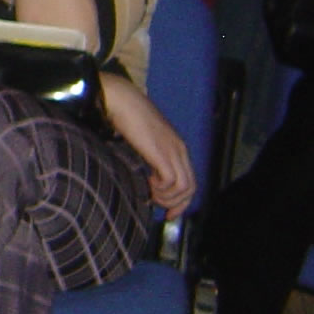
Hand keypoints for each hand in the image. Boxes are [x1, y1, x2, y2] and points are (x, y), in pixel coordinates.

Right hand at [102, 71, 194, 212]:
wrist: (122, 100)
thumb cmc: (128, 117)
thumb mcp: (145, 141)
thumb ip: (151, 157)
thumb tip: (147, 177)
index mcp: (177, 147)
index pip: (190, 182)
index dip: (181, 202)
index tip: (168, 212)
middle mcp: (180, 150)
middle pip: (191, 188)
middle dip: (175, 203)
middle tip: (157, 205)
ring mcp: (172, 151)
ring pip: (184, 188)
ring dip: (166, 197)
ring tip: (150, 191)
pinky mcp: (162, 153)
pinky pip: (172, 181)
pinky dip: (160, 188)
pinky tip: (147, 180)